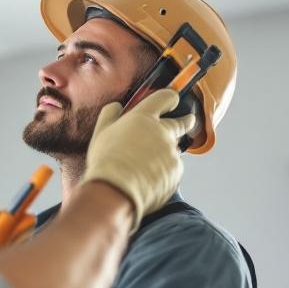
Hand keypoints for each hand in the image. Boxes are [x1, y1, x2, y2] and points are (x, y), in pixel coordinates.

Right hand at [81, 89, 194, 230]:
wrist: (116, 190)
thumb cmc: (106, 161)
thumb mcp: (101, 131)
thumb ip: (110, 114)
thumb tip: (116, 106)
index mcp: (143, 118)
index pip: (165, 97)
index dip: (170, 97)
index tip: (173, 99)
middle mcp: (162, 132)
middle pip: (182, 122)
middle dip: (186, 121)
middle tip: (188, 120)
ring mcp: (171, 152)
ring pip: (172, 149)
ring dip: (164, 153)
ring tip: (145, 165)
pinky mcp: (176, 171)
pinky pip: (172, 168)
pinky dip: (163, 172)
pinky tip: (147, 178)